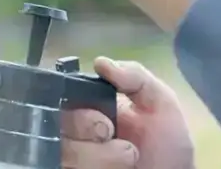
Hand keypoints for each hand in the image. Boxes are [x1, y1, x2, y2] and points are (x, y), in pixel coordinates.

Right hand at [61, 57, 194, 168]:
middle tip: (117, 142)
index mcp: (90, 109)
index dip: (78, 113)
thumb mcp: (160, 103)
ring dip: (95, 160)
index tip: (105, 123)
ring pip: (60, 155)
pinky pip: (64, 168)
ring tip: (127, 163)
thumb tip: (100, 62)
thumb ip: (136, 77)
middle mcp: (74, 133)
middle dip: (86, 138)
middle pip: (53, 128)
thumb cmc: (167, 145)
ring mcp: (72, 158)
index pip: (61, 101)